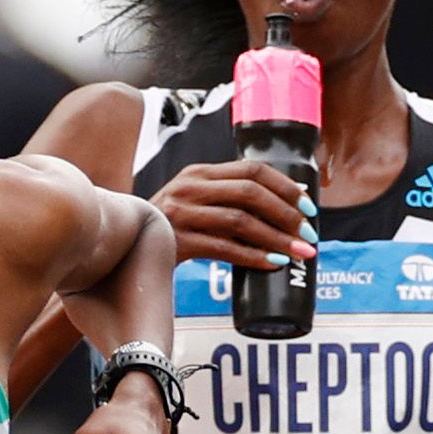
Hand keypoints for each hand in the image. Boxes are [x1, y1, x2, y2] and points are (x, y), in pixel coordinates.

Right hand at [154, 160, 318, 268]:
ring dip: (276, 238)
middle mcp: (190, 187)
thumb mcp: (195, 203)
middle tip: (308, 234)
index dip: (285, 186)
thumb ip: (227, 200)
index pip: (252, 169)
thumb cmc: (171, 228)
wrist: (123, 246)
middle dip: (287, 214)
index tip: (308, 206)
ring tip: (298, 253)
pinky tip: (272, 264)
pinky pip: (224, 248)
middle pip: (251, 193)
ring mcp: (181, 213)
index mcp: (200, 173)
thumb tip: (285, 212)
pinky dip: (253, 256)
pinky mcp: (178, 240)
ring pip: (241, 221)